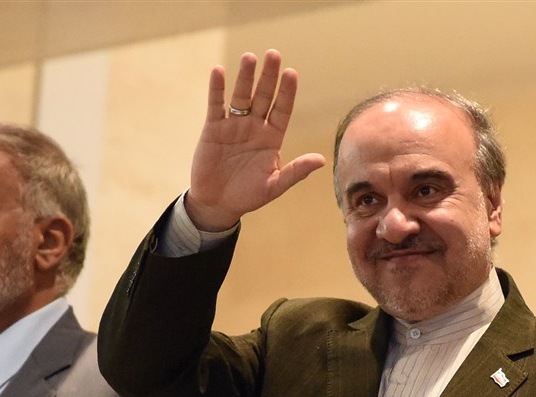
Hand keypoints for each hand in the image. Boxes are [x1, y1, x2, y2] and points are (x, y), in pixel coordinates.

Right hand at [187, 49, 325, 230]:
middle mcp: (255, 127)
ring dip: (245, 77)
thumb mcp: (275, 186)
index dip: (287, 92)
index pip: (282, 110)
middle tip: (273, 54)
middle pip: (263, 96)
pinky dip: (217, 89)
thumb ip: (296, 171)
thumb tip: (321, 160)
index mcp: (272, 138)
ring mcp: (234, 125)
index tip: (291, 73)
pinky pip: (216, 105)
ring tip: (250, 57)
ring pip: (241, 96)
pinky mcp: (214, 128)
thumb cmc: (249, 195)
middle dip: (268, 76)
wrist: (219, 203)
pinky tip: (219, 71)